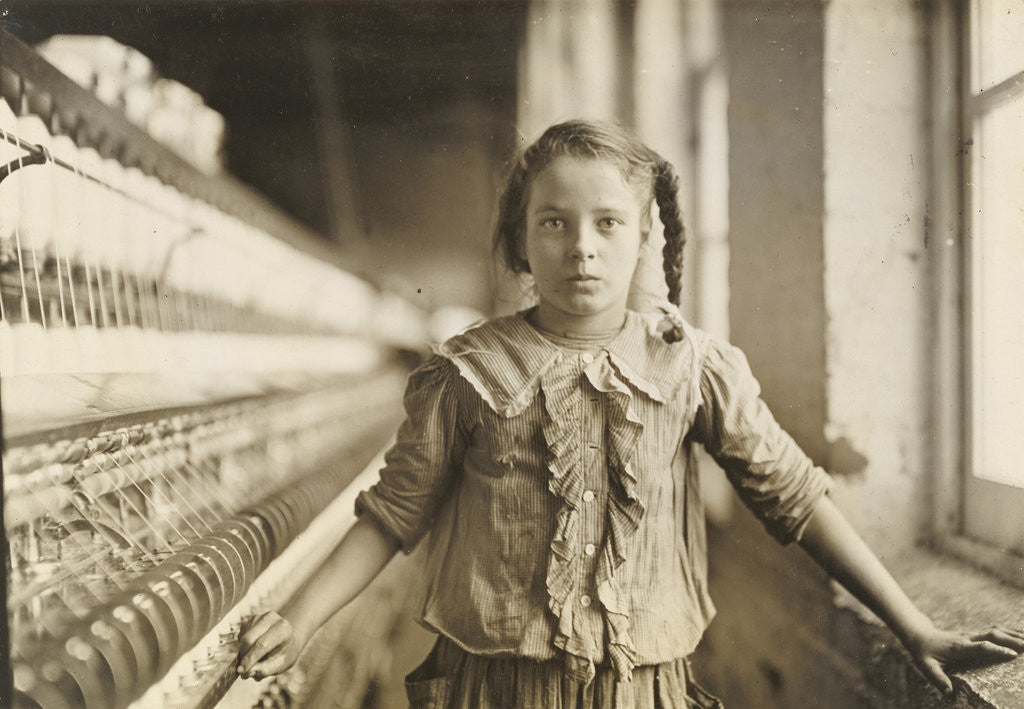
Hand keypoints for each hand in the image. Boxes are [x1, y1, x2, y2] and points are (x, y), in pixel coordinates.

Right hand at [236, 611, 305, 679]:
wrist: (288, 639)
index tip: (241, 671)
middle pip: (249, 639)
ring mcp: (260, 617)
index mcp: (283, 629)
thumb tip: (249, 672)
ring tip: (253, 659)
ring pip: (243, 638)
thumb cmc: (285, 653)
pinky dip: (243, 646)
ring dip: (243, 652)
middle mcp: (271, 618)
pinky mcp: (251, 619)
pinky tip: (253, 650)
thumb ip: (265, 669)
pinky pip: (241, 635)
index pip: (262, 644)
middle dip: (243, 656)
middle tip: (243, 670)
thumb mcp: (281, 664)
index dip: (250, 658)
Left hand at [905, 624, 1023, 694]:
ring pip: (995, 630)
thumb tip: (949, 693)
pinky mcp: (975, 633)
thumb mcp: (926, 667)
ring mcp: (972, 634)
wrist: (921, 636)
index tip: (1012, 655)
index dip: (996, 650)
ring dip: (1014, 633)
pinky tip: (1022, 635)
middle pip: (992, 635)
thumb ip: (937, 679)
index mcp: (959, 647)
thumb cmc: (925, 654)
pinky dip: (1010, 631)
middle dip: (1012, 640)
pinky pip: (995, 630)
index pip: (980, 647)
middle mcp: (967, 638)